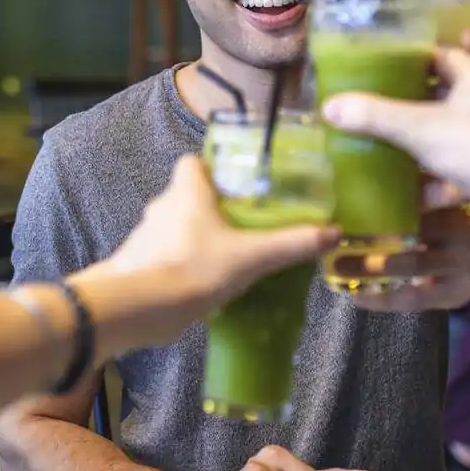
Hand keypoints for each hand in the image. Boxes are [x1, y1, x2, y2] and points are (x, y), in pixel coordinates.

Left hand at [77, 156, 339, 347]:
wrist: (139, 308)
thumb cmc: (196, 269)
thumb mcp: (252, 257)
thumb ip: (291, 244)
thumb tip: (334, 233)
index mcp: (187, 191)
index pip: (192, 162)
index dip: (212, 168)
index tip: (236, 184)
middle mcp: (161, 206)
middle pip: (186, 196)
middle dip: (210, 209)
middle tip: (241, 226)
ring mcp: (144, 236)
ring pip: (173, 227)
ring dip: (194, 238)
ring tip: (225, 258)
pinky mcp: (135, 264)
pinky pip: (162, 255)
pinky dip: (179, 264)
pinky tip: (200, 284)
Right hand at [323, 47, 469, 223]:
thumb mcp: (420, 128)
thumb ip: (375, 116)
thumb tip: (329, 105)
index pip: (437, 55)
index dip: (405, 62)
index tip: (374, 71)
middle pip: (440, 96)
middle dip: (407, 107)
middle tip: (370, 112)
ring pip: (449, 133)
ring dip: (419, 145)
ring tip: (382, 150)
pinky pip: (460, 164)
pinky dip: (438, 177)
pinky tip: (413, 193)